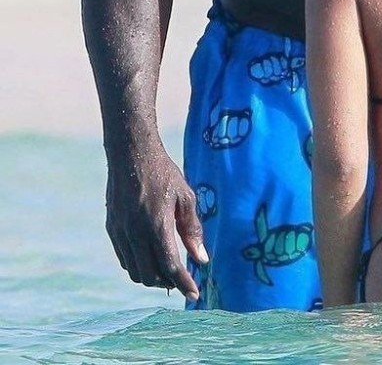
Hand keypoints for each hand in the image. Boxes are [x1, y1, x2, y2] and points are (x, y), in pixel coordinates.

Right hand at [105, 142, 207, 299]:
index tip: (194, 295)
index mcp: (156, 225)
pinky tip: (150, 256)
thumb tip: (201, 259)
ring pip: (134, 271)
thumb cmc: (164, 173)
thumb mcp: (186, 197)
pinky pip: (124, 259)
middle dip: (167, 283)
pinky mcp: (112, 229)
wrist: (131, 155)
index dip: (183, 284)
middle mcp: (135, 233)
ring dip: (151, 277)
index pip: (169, 266)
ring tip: (167, 270)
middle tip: (181, 280)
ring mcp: (120, 232)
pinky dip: (137, 266)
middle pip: (149, 275)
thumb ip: (192, 229)